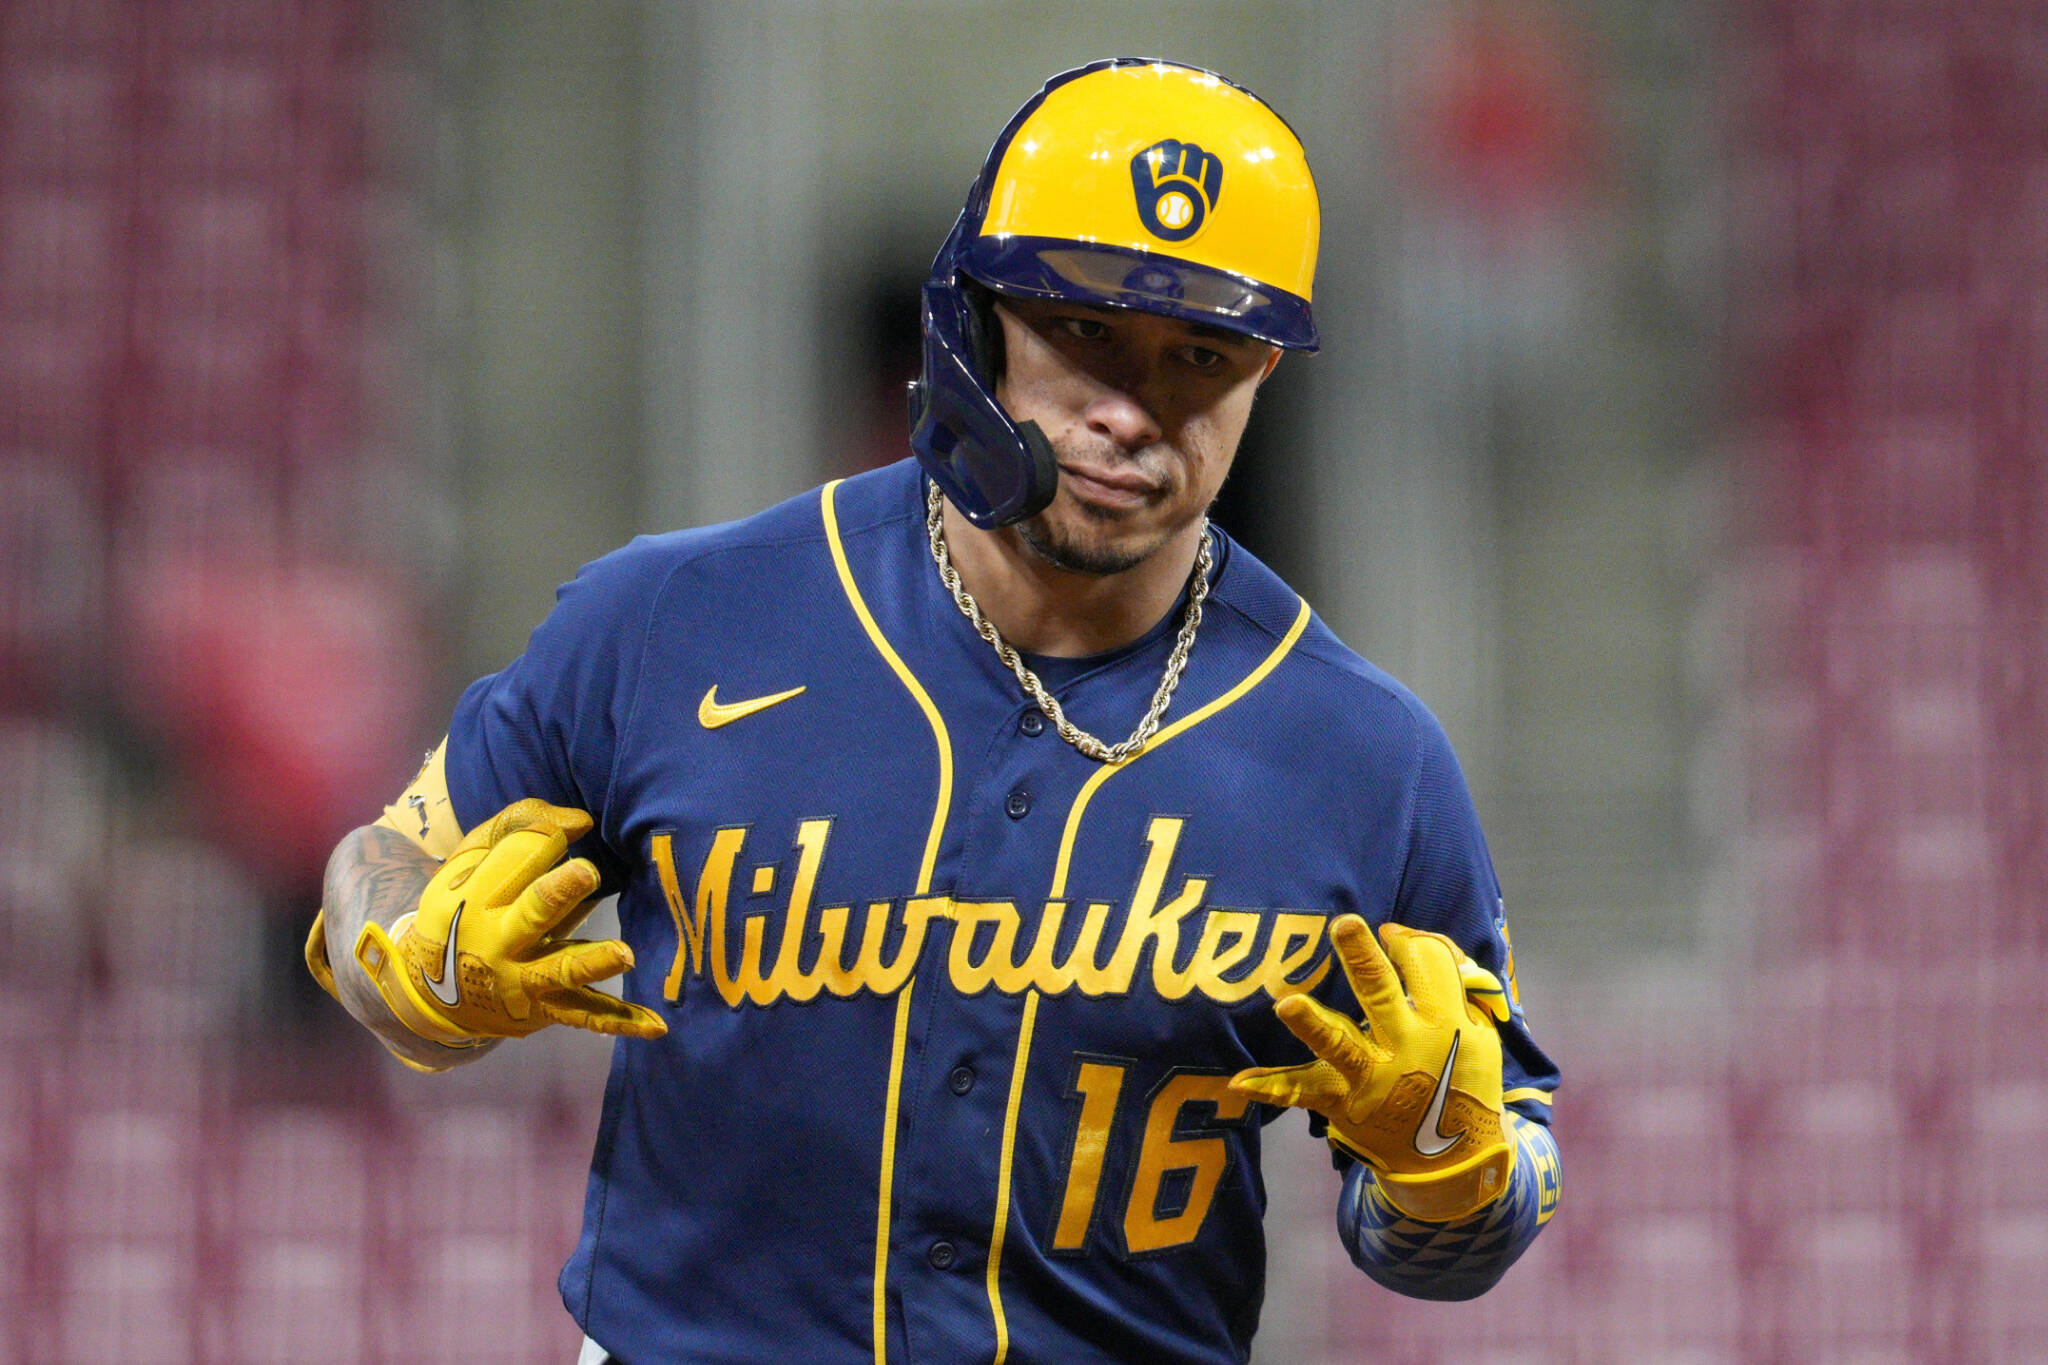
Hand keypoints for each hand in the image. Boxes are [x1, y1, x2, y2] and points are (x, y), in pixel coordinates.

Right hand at [352, 799, 667, 1045]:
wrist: (431, 991)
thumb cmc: (464, 905)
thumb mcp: (470, 859)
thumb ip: (519, 825)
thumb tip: (581, 822)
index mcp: (478, 893)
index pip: (518, 857)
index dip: (548, 840)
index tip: (570, 832)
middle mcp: (501, 938)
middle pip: (533, 910)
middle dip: (558, 892)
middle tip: (588, 872)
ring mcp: (525, 978)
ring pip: (561, 969)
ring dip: (593, 961)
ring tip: (625, 954)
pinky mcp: (547, 1008)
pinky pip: (587, 1016)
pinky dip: (621, 1022)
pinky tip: (657, 1026)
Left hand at [1229, 915, 1511, 1221]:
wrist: (1453, 1160)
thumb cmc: (1462, 1076)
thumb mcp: (1477, 1029)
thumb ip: (1448, 978)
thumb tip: (1397, 932)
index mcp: (1445, 1024)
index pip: (1426, 966)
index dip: (1407, 943)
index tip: (1393, 936)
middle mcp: (1406, 1048)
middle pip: (1382, 994)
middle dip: (1362, 958)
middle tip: (1344, 924)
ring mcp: (1371, 1078)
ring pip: (1339, 1045)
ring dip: (1313, 1024)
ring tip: (1286, 1004)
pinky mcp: (1343, 1103)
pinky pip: (1303, 1092)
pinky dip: (1272, 1087)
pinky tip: (1239, 1082)